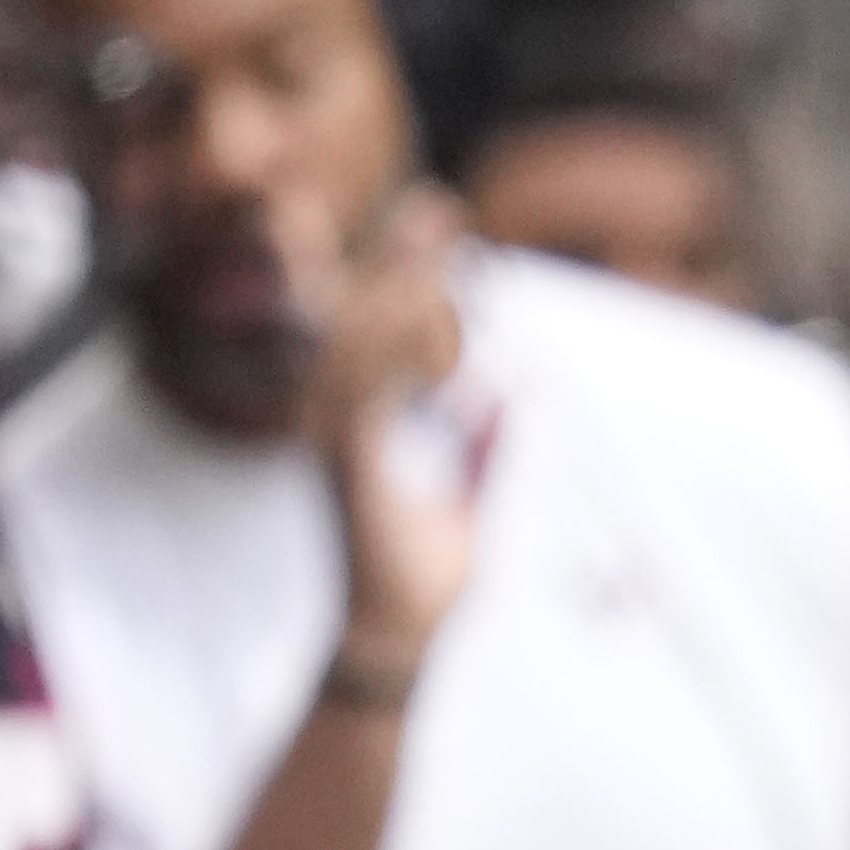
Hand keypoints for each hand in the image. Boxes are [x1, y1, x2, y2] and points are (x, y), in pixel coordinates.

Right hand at [279, 184, 472, 673]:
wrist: (395, 643)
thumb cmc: (422, 584)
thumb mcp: (471, 498)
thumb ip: (488, 441)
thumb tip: (514, 384)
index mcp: (362, 426)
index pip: (379, 331)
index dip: (408, 277)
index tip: (448, 232)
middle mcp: (337, 425)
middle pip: (359, 316)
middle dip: (399, 258)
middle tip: (442, 206)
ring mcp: (336, 444)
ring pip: (358, 340)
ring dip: (400, 286)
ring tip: (440, 242)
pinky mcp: (348, 469)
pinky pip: (367, 391)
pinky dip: (397, 348)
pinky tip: (434, 314)